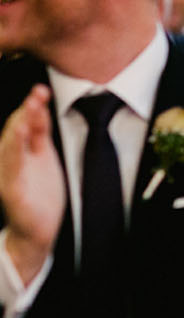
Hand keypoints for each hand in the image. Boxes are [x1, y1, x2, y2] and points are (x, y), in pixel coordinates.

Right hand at [0, 86, 64, 283]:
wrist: (38, 228)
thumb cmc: (39, 191)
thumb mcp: (42, 155)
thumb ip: (39, 133)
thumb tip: (38, 105)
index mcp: (17, 150)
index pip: (23, 123)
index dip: (32, 106)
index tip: (42, 89)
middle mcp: (8, 160)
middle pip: (15, 130)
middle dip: (26, 111)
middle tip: (38, 92)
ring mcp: (8, 175)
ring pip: (10, 147)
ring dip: (17, 129)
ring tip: (28, 111)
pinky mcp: (12, 191)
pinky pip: (12, 170)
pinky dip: (14, 154)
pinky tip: (19, 139)